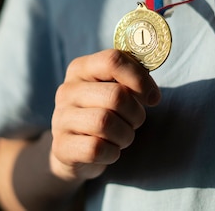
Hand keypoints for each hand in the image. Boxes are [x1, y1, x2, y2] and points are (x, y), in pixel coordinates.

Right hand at [50, 49, 160, 181]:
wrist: (73, 151)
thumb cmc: (101, 113)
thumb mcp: (112, 90)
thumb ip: (129, 80)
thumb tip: (152, 93)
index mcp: (80, 69)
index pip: (113, 60)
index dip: (140, 79)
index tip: (153, 97)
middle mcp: (67, 91)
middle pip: (116, 95)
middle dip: (135, 113)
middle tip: (135, 122)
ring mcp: (61, 119)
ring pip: (105, 122)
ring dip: (125, 135)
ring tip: (122, 137)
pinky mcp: (62, 147)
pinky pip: (96, 148)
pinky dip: (112, 153)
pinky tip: (110, 152)